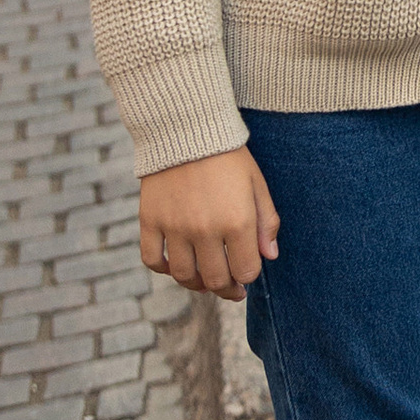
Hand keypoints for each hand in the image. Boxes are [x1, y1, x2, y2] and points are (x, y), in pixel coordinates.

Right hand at [140, 148, 279, 301]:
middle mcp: (205, 230)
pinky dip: (165, 269)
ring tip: (206, 277)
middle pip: (215, 279)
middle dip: (226, 288)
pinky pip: (153, 261)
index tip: (247, 274)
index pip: (245, 271)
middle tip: (230, 287)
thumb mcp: (257, 185)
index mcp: (237, 221)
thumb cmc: (229, 158)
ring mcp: (174, 228)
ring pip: (184, 276)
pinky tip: (177, 264)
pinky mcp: (149, 222)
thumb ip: (267, 222)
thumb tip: (269, 257)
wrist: (187, 132)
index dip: (248, 277)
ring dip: (197, 283)